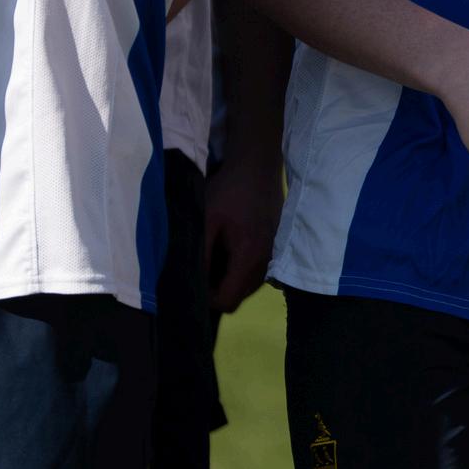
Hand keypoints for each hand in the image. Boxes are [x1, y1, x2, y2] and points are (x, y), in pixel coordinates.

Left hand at [204, 153, 283, 312]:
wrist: (257, 167)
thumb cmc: (229, 191)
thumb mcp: (206, 221)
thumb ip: (200, 255)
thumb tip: (192, 285)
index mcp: (249, 257)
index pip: (228, 301)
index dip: (207, 299)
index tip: (195, 280)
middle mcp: (266, 262)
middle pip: (239, 297)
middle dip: (218, 290)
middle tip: (203, 267)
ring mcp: (274, 255)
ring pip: (248, 286)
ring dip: (231, 279)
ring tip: (216, 256)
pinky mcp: (276, 247)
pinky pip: (257, 272)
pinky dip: (242, 269)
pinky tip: (232, 248)